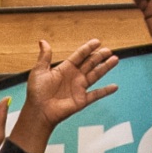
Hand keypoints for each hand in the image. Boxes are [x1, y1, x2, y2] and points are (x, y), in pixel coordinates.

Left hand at [12, 33, 117, 151]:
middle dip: (99, 56)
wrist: (39, 111)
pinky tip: (114, 87)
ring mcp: (79, 88)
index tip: (97, 41)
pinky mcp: (82, 100)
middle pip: (90, 63)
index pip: (79, 55)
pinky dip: (106, 91)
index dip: (88, 48)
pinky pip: (96, 94)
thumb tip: (43, 41)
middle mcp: (74, 77)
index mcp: (65, 68)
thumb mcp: (39, 71)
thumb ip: (45, 56)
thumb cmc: (36, 92)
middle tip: (108, 50)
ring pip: (96, 75)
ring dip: (105, 68)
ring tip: (115, 59)